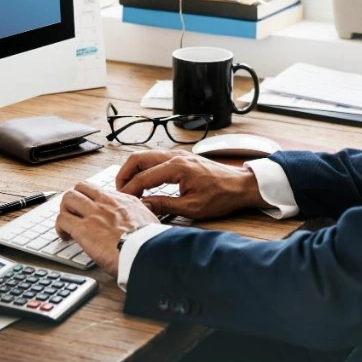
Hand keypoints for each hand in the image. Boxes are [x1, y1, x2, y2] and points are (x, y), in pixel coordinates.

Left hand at [54, 182, 159, 276]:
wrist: (146, 252)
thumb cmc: (150, 242)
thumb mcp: (151, 220)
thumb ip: (142, 215)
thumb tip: (143, 218)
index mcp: (124, 200)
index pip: (100, 191)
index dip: (91, 199)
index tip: (91, 210)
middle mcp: (107, 202)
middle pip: (81, 188)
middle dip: (74, 199)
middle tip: (74, 213)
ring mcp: (93, 213)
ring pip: (68, 198)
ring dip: (65, 210)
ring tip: (67, 224)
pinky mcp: (83, 229)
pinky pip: (62, 219)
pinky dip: (59, 227)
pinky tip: (65, 236)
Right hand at [116, 150, 268, 219]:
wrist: (241, 186)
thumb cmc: (222, 196)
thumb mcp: (192, 208)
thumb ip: (165, 205)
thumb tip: (143, 206)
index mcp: (177, 167)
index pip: (143, 177)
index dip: (129, 190)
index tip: (122, 201)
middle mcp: (175, 156)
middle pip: (138, 158)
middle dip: (124, 174)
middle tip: (120, 192)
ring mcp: (178, 154)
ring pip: (145, 156)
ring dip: (133, 170)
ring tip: (129, 188)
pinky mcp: (181, 158)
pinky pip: (155, 158)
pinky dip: (144, 168)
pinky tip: (144, 182)